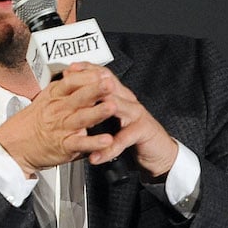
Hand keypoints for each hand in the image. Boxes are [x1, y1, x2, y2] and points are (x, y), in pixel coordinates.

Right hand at [0, 63, 176, 177]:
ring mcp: (61, 128)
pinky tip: (106, 140)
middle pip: (79, 97)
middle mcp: (58, 110)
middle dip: (95, 89)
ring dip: (98, 112)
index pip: (71, 81)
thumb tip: (83, 74)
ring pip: (82, 118)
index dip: (87, 76)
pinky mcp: (64, 145)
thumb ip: (64, 88)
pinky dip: (94, 142)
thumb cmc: (32, 123)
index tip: (102, 72)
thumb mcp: (45, 99)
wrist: (13, 146)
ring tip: (111, 107)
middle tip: (109, 83)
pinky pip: (81, 143)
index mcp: (54, 96)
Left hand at [70, 63, 177, 178]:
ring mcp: (136, 114)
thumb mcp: (113, 115)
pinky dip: (108, 149)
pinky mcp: (142, 132)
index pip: (103, 76)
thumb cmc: (132, 132)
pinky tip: (95, 156)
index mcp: (119, 95)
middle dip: (90, 83)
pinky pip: (122, 140)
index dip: (87, 71)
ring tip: (86, 115)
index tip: (69, 70)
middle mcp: (128, 100)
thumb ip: (99, 104)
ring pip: (117, 107)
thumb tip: (75, 93)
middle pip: (109, 86)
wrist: (158, 150)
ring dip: (101, 109)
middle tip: (71, 84)